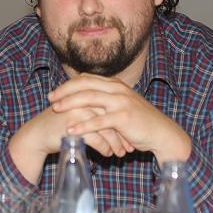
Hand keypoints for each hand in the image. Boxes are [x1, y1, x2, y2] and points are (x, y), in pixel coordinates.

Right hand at [8, 106, 122, 183]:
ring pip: (105, 128)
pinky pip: (96, 139)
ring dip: (115, 143)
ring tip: (121, 153)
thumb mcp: (77, 111)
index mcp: (86, 93)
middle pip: (110, 117)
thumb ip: (93, 109)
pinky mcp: (73, 126)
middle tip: (130, 146)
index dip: (122, 121)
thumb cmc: (59, 124)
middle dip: (122, 134)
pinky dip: (105, 148)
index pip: (111, 106)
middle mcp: (83, 100)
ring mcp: (78, 112)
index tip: (131, 134)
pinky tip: (108, 154)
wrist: (38, 134)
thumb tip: (114, 117)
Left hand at [49, 73, 191, 163]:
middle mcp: (117, 89)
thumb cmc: (139, 122)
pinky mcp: (123, 117)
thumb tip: (84, 102)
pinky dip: (82, 125)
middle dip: (65, 91)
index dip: (68, 85)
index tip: (55, 93)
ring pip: (89, 98)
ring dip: (70, 103)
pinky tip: (71, 130)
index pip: (86, 78)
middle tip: (50, 99)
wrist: (162, 133)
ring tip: (56, 110)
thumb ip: (105, 101)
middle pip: (84, 84)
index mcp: (115, 84)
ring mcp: (121, 102)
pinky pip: (98, 121)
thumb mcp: (121, 106)